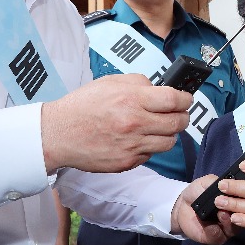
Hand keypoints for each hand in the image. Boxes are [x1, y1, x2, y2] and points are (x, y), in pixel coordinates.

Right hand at [41, 74, 190, 172]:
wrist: (58, 134)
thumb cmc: (82, 106)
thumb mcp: (110, 82)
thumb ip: (139, 83)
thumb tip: (159, 89)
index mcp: (132, 99)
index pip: (175, 100)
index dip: (186, 99)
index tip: (186, 99)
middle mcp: (135, 123)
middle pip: (178, 123)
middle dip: (182, 117)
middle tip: (177, 113)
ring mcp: (132, 145)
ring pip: (169, 142)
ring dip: (168, 134)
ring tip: (157, 127)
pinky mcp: (127, 162)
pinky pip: (150, 154)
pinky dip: (149, 147)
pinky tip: (137, 139)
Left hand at [171, 174, 234, 244]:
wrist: (181, 205)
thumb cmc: (197, 191)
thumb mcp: (208, 182)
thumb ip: (218, 182)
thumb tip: (230, 184)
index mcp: (236, 201)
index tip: (241, 194)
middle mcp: (234, 215)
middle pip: (244, 216)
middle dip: (239, 211)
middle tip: (228, 205)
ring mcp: (226, 228)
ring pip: (234, 229)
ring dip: (228, 222)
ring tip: (221, 214)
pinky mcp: (215, 237)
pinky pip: (219, 236)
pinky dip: (215, 231)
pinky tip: (210, 226)